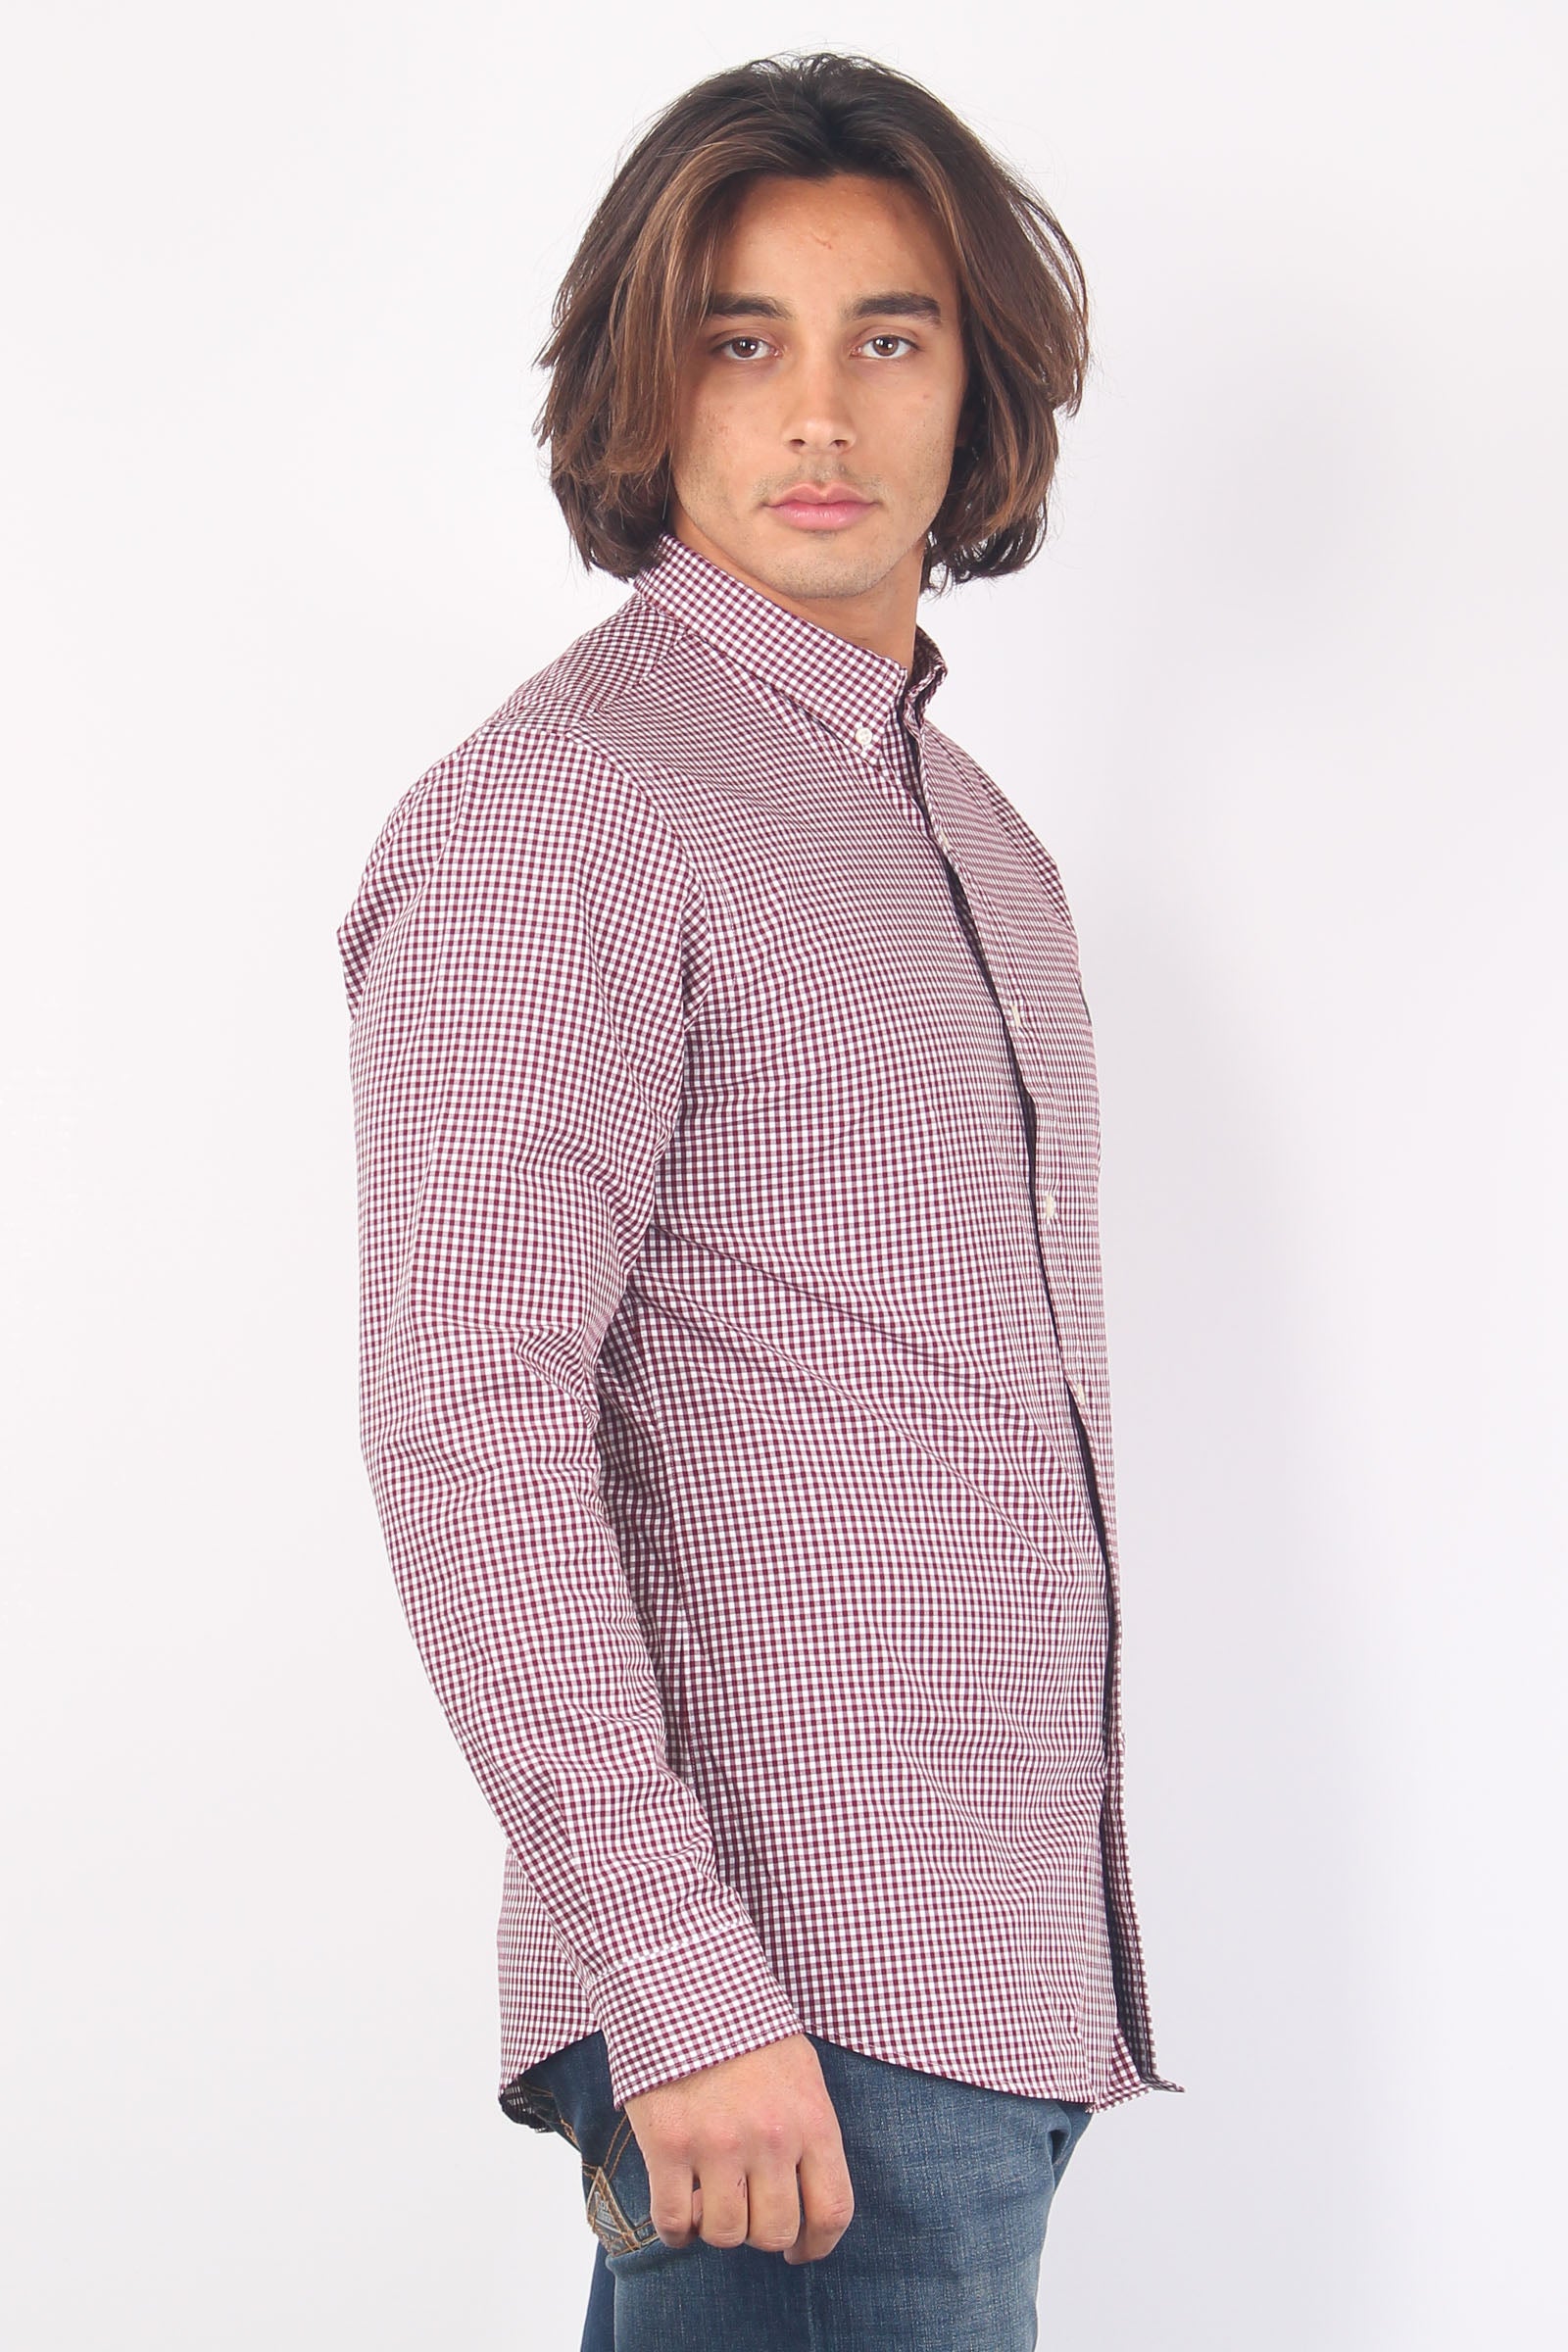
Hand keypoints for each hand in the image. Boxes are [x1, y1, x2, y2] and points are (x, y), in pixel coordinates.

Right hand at [623, 2033, 853, 2263]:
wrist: (683, 1984)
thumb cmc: (745, 2028)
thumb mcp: (800, 2071)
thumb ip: (808, 2130)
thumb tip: (808, 2195)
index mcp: (811, 2118)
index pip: (832, 2210)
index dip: (818, 2244)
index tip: (801, 2250)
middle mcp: (770, 2138)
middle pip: (774, 2231)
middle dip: (761, 2232)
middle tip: (747, 2212)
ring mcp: (717, 2144)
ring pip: (725, 2234)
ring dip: (716, 2228)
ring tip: (708, 2200)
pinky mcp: (668, 2145)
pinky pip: (673, 2223)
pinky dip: (675, 2232)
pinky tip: (677, 2213)